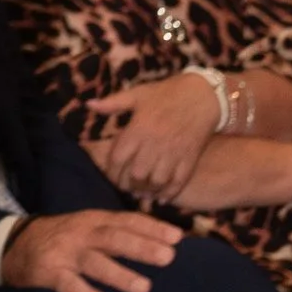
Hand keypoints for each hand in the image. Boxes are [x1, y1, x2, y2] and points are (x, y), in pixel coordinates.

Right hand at [2, 207, 181, 291]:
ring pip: (95, 262)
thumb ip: (118, 234)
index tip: (177, 237)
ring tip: (144, 288)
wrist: (15, 245)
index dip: (151, 228)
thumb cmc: (63, 238)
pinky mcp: (49, 273)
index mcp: (93, 220)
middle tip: (168, 258)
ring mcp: (65, 253)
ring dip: (120, 274)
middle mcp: (81, 233)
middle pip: (113, 238)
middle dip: (141, 246)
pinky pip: (70, 286)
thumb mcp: (88, 227)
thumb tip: (161, 242)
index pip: (125, 221)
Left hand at [79, 71, 225, 197]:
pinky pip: (178, 182)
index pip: (118, 159)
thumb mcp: (138, 94)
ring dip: (147, 191)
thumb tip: (88, 105)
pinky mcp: (189, 158)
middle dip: (129, 184)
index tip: (112, 176)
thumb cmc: (167, 93)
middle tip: (126, 187)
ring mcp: (174, 153)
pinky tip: (161, 198)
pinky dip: (169, 193)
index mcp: (139, 129)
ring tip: (141, 192)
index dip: (112, 172)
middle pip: (137, 175)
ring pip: (157, 182)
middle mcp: (154, 143)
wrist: (203, 95)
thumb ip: (113, 103)